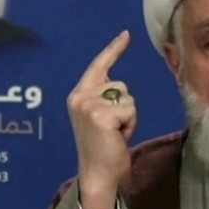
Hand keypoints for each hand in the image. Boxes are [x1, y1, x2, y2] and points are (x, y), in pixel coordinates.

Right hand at [67, 31, 135, 208]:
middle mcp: (80, 97)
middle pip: (120, 85)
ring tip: (115, 134)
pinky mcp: (101, 115)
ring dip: (128, 117)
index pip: (99, 66)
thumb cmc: (103, 148)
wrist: (97, 174)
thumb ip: (104, 99)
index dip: (114, 49)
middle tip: (114, 129)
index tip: (127, 34)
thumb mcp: (100, 118)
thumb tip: (120, 88)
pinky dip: (130, 125)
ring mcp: (89, 105)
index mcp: (78, 96)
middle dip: (124, 106)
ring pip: (127, 97)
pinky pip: (130, 110)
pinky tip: (118, 137)